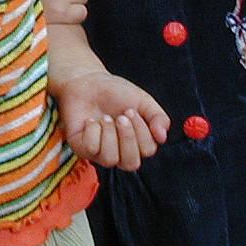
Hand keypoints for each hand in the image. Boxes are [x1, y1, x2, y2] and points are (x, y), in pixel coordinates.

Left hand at [52, 70, 168, 170]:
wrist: (88, 81)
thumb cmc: (116, 92)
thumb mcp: (143, 100)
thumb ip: (158, 117)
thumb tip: (163, 137)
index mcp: (137, 142)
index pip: (148, 151)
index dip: (143, 132)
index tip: (132, 111)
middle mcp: (120, 152)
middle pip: (131, 164)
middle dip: (128, 137)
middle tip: (122, 116)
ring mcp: (100, 153)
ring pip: (110, 160)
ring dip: (109, 135)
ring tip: (105, 118)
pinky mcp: (83, 149)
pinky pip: (91, 149)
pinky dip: (92, 131)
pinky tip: (90, 120)